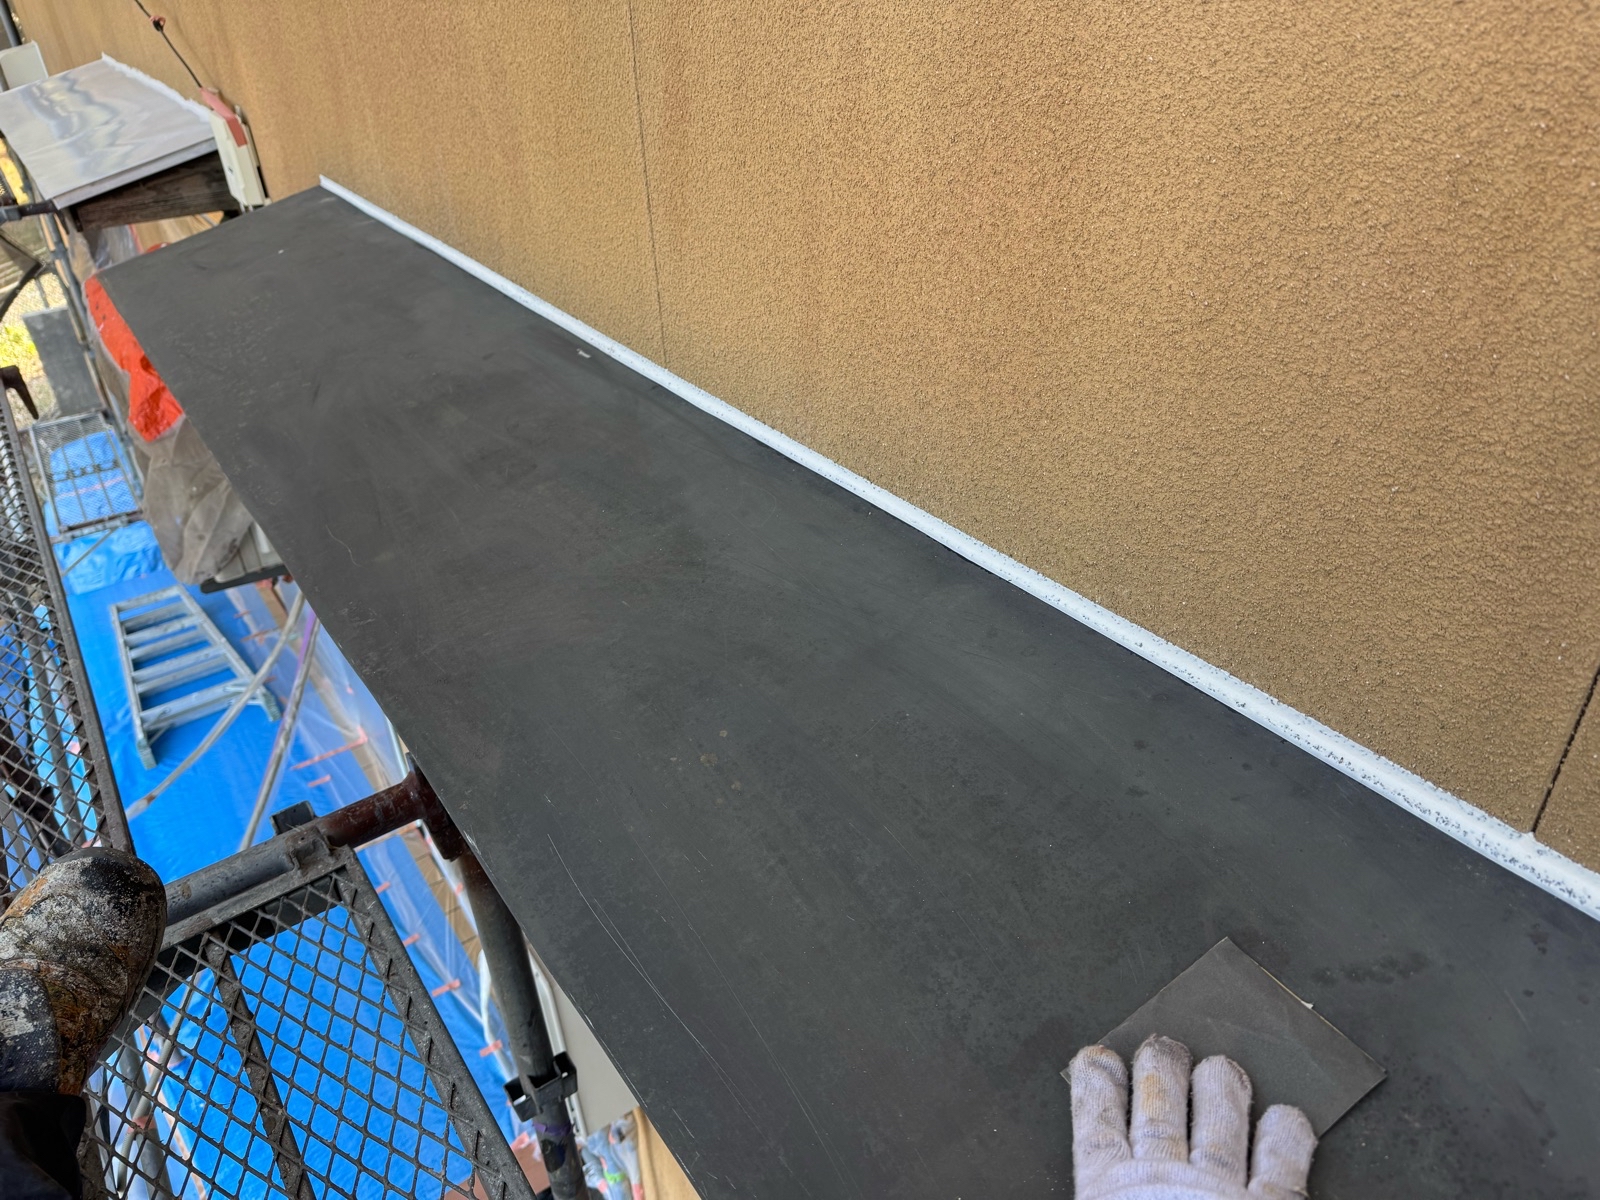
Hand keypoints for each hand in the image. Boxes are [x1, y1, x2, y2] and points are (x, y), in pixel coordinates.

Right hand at [1069, 1035, 1315, 1198]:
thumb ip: (1096, 1195)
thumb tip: (1085, 1189)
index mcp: (1108, 1197)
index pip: (1096, 1129)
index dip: (1096, 1089)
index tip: (1097, 1059)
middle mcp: (1164, 1184)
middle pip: (1158, 1108)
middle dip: (1160, 1070)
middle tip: (1163, 1045)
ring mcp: (1220, 1192)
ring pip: (1219, 1122)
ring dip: (1221, 1087)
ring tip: (1222, 1067)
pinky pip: (1283, 1164)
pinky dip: (1287, 1136)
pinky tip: (1290, 1118)